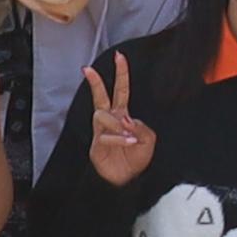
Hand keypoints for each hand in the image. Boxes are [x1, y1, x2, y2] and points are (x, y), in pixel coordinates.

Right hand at [82, 55, 156, 187]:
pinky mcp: (96, 146)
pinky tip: (129, 143)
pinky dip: (120, 139)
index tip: (119, 57)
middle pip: (100, 97)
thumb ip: (140, 126)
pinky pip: (106, 136)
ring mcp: (101, 133)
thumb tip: (125, 119)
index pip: (121, 91)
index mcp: (123, 115)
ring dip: (118, 125)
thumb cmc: (136, 158)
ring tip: (131, 139)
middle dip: (95, 82)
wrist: (127, 180)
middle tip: (88, 69)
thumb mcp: (148, 139)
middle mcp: (110, 121)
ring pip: (103, 116)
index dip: (121, 74)